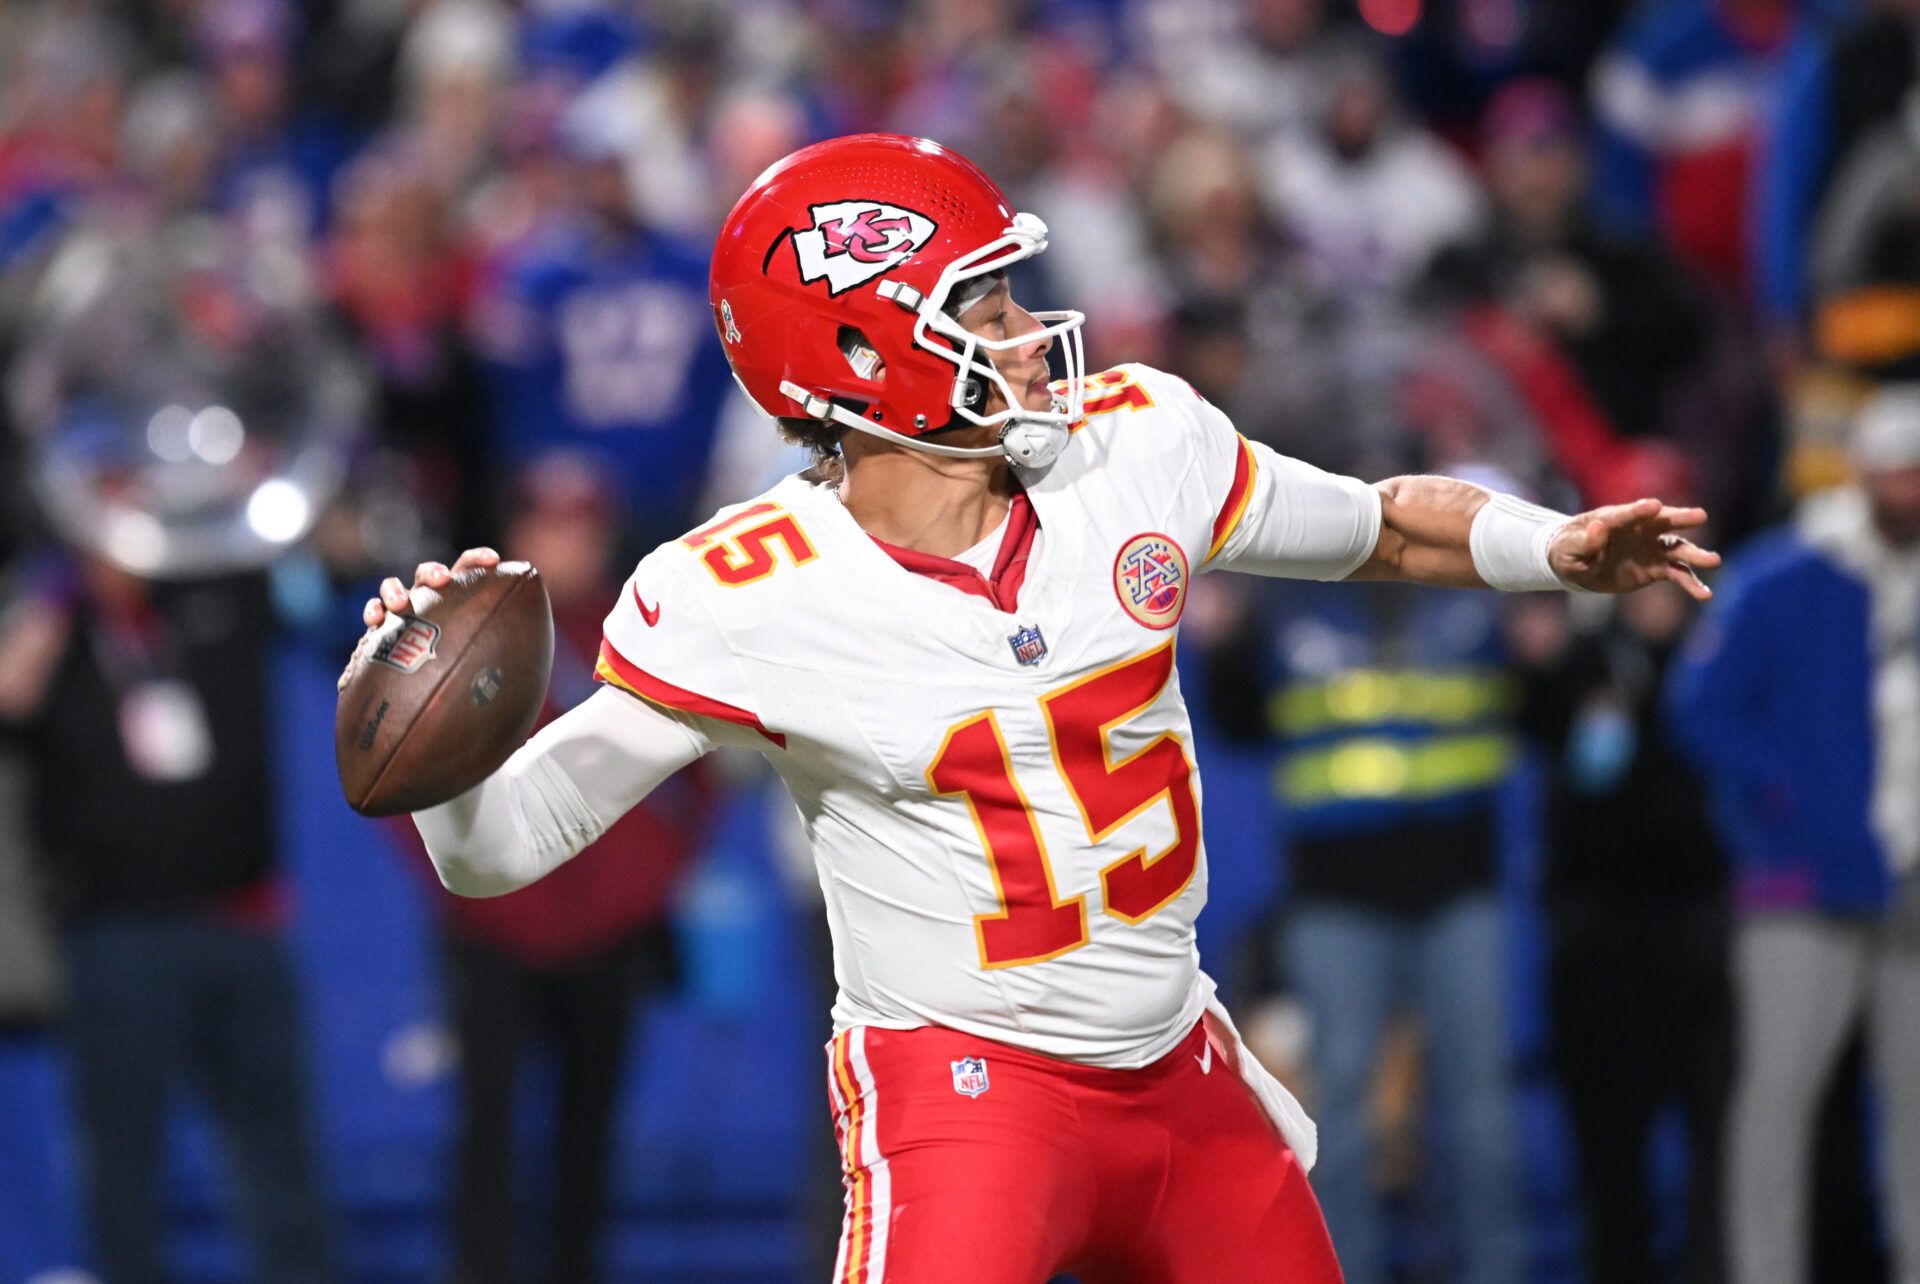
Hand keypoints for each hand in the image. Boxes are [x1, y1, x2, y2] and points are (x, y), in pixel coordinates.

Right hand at [338, 547, 500, 690]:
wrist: (421, 698)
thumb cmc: (460, 681)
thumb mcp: (483, 677)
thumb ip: (497, 673)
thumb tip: (523, 694)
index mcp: (456, 600)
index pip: (468, 570)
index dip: (478, 560)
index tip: (493, 561)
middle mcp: (429, 602)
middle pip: (429, 574)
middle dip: (434, 572)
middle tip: (442, 581)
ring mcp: (402, 613)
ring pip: (394, 587)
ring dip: (395, 589)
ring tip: (400, 603)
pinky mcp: (379, 629)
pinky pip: (373, 613)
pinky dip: (373, 611)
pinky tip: (375, 619)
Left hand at [1548, 499, 1719, 600]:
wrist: (1576, 564)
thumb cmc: (1569, 550)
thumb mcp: (1570, 549)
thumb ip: (1585, 541)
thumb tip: (1597, 529)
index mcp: (1614, 519)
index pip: (1628, 514)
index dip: (1640, 510)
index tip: (1654, 506)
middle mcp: (1639, 530)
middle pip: (1663, 522)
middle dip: (1681, 518)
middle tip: (1700, 516)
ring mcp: (1651, 548)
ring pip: (1678, 549)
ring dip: (1696, 555)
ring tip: (1714, 561)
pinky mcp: (1656, 568)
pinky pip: (1678, 575)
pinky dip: (1692, 583)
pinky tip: (1706, 594)